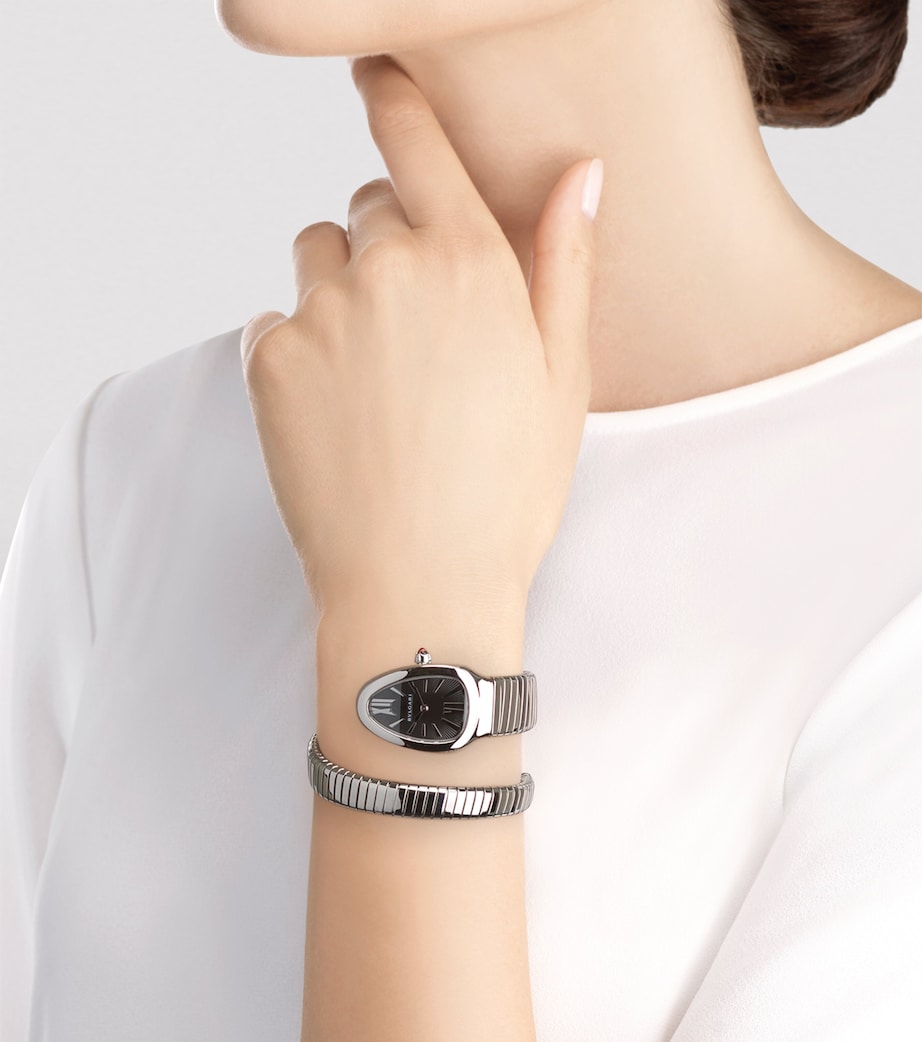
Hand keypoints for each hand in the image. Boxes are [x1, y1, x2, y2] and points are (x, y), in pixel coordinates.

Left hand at [240, 53, 601, 620]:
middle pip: (367, 208)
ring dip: (341, 289)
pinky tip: (339, 410)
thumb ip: (564, 264)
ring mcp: (319, 313)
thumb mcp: (563, 380)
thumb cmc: (504, 493)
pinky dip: (301, 346)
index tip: (375, 74)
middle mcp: (385, 270)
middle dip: (389, 243)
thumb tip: (581, 173)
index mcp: (466, 263)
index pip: (415, 143)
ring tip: (376, 373)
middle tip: (418, 326)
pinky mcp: (268, 361)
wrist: (419, 584)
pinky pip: (276, 319)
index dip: (394, 100)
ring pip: (316, 258)